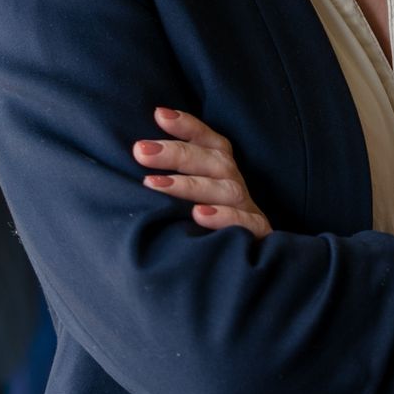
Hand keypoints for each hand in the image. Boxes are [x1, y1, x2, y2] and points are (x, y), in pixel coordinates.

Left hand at [132, 107, 271, 238]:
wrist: (244, 277)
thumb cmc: (201, 234)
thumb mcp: (186, 203)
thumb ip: (168, 180)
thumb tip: (135, 157)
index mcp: (221, 173)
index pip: (209, 143)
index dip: (187, 127)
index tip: (159, 115)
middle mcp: (235, 187)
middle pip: (213, 161)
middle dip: (176, 153)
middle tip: (140, 151)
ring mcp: (249, 211)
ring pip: (227, 189)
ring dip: (190, 185)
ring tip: (155, 184)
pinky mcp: (258, 237)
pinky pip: (246, 223)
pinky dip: (224, 216)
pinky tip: (199, 214)